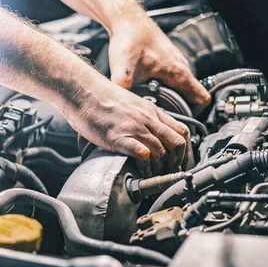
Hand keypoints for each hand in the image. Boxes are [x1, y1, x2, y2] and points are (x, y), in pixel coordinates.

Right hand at [61, 74, 190, 175]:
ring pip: (162, 152)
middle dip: (178, 162)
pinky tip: (142, 172)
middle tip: (173, 173)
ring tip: (156, 176)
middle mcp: (147, 119)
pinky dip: (146, 167)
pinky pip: (143, 154)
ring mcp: (135, 128)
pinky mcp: (120, 137)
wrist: (82, 91)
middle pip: (178, 143)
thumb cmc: (101, 97)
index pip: (181, 131)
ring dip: (162, 168)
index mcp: (152, 111)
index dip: (185, 150)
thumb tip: (151, 132)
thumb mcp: (131, 103)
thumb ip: (144, 116)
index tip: (181, 162)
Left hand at [108, 15, 211, 113]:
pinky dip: (167, 89)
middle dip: (181, 110)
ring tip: (156, 107)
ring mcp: (175, 63)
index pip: (202, 99)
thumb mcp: (123, 70)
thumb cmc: (129, 38)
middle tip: (164, 118)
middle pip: (193, 96)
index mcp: (178, 72)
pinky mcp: (166, 60)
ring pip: (183, 88)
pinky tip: (149, 92)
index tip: (181, 121)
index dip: (196, 114)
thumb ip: (123, 91)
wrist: (125, 18)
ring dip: (174, 99)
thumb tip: (119, 109)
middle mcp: (180, 67)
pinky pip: (174, 80)